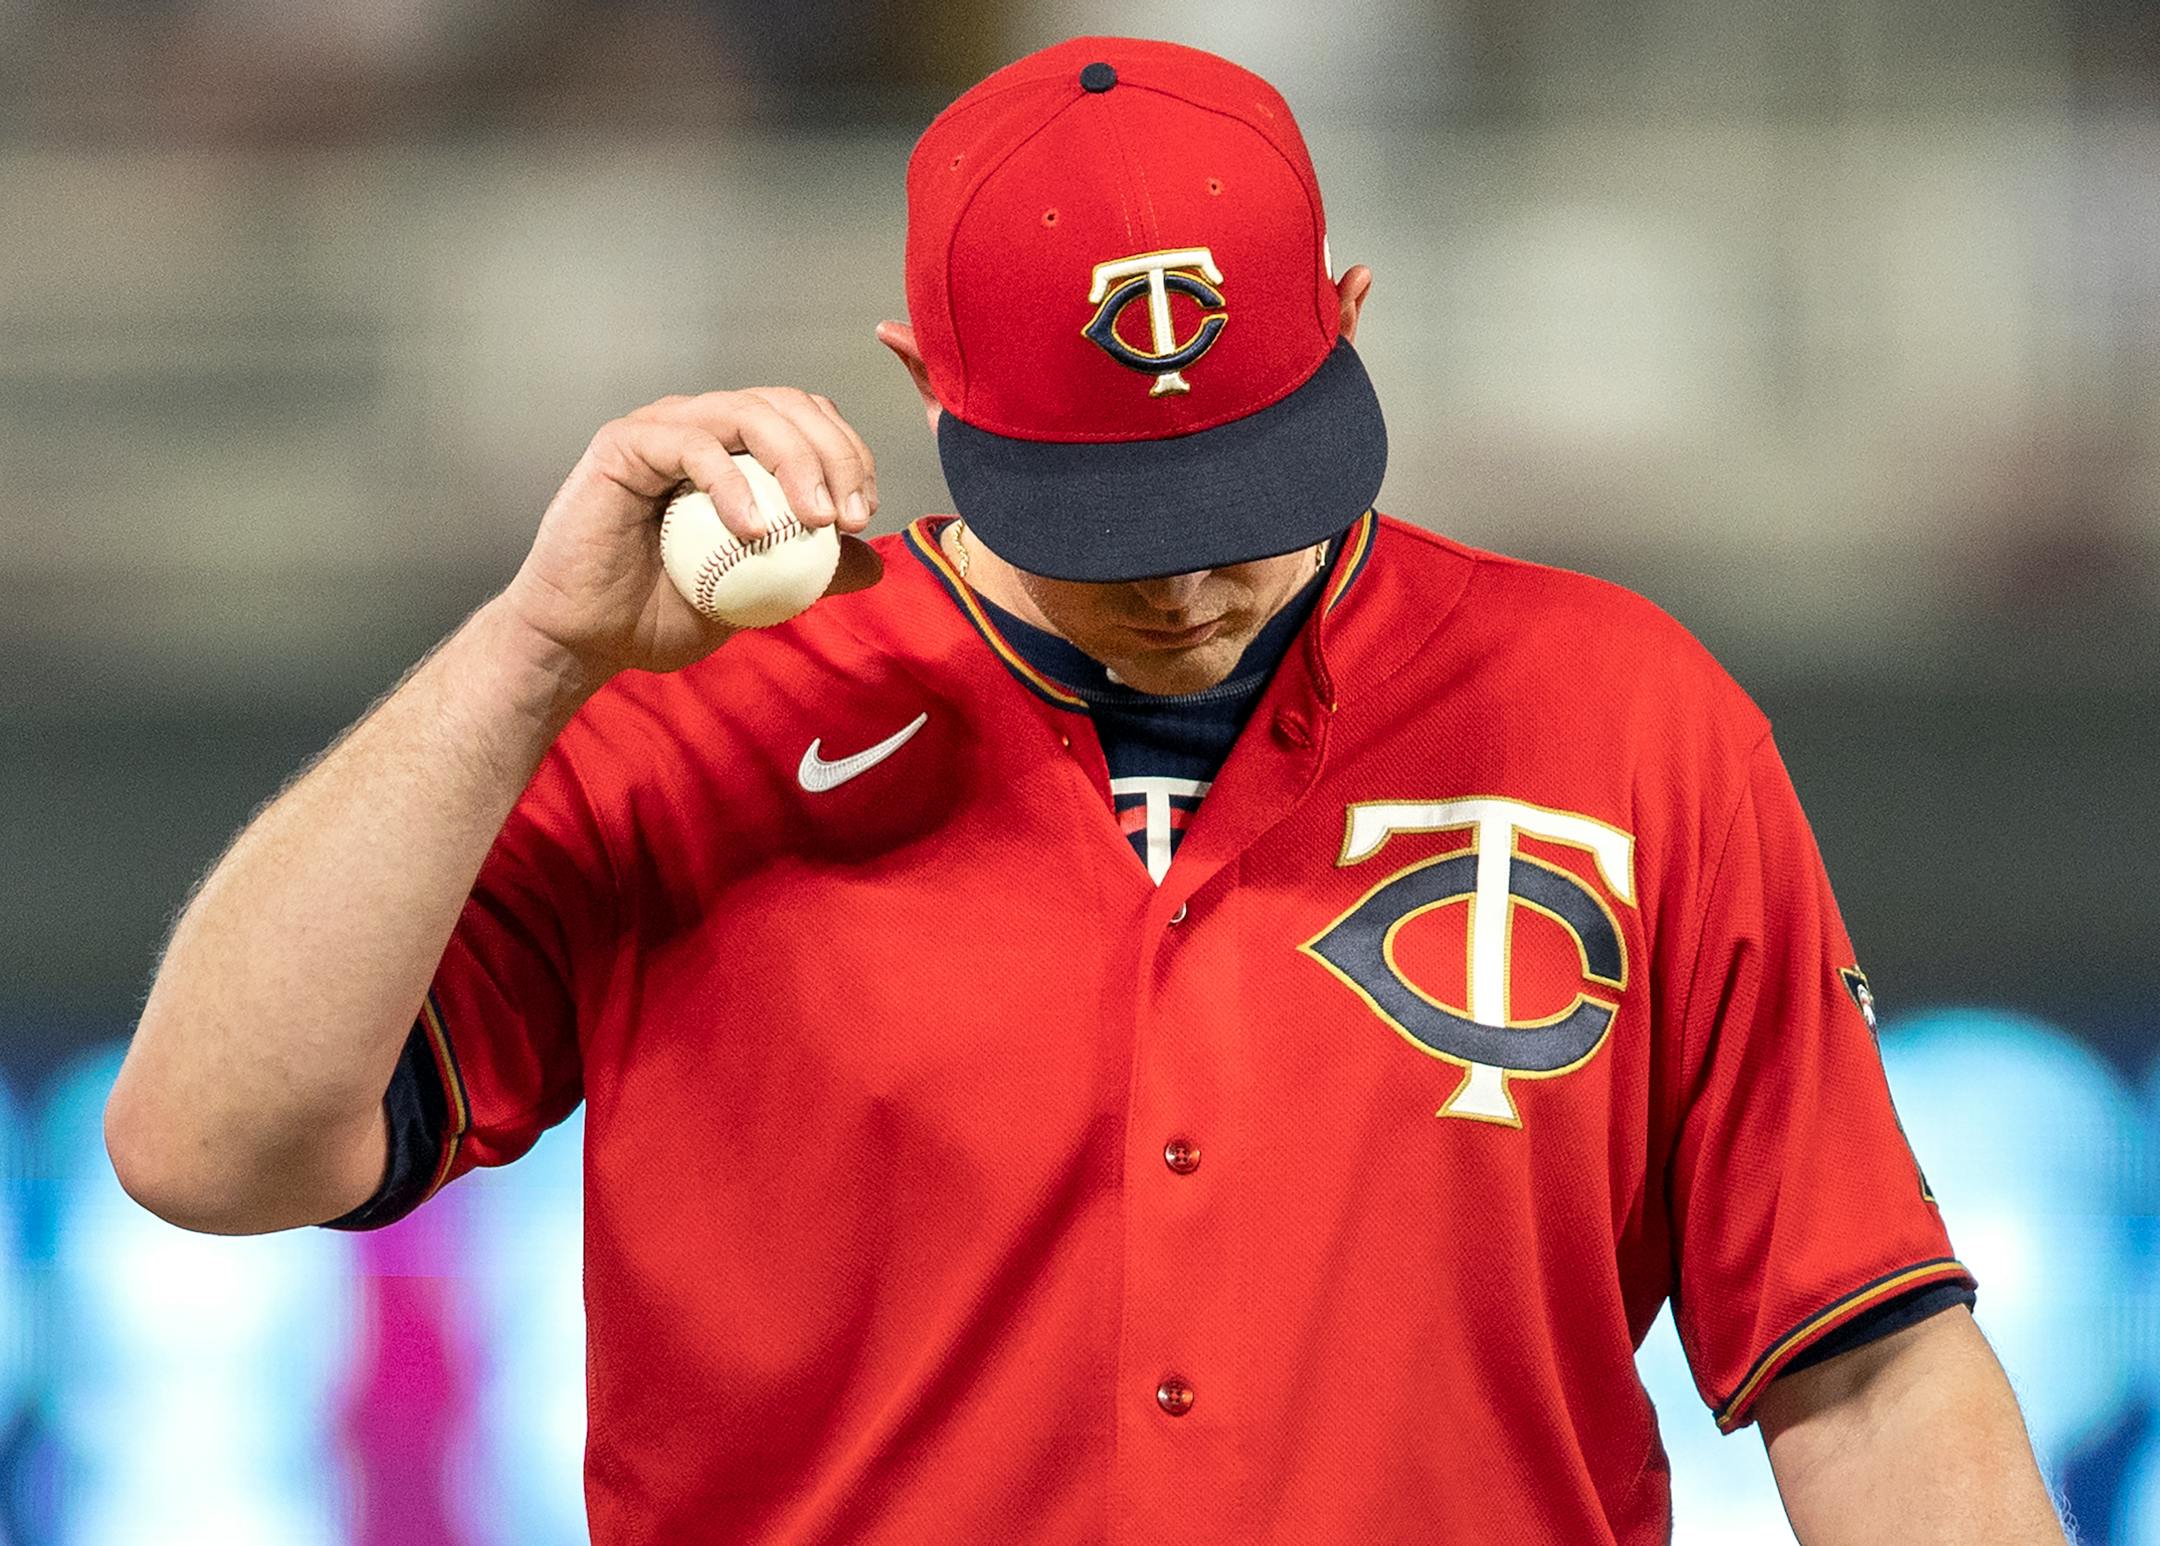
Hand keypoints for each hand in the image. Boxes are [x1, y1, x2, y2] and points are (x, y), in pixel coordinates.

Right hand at [498, 387, 884, 687]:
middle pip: (787, 405)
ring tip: (815, 520)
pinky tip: (755, 532)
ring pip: (748, 412)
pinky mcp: (624, 445)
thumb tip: (874, 562)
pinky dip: (733, 484)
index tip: (865, 514)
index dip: (848, 455)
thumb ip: (810, 571)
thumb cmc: (661, 613)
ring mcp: (662, 429)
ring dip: (796, 462)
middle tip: (852, 515)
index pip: (807, 421)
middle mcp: (701, 424)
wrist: (587, 639)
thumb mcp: (756, 596)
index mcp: (735, 448)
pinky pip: (693, 446)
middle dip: (836, 454)